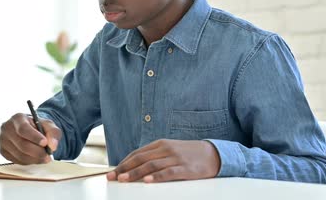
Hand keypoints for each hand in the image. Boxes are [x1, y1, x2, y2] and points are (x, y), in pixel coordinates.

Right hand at [0, 113, 61, 164]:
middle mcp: (7, 128)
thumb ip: (53, 133)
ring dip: (35, 159)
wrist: (30, 131)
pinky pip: (17, 161)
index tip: (45, 143)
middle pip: (22, 144)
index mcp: (18, 118)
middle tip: (48, 155)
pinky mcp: (3, 151)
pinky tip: (35, 157)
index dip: (34, 137)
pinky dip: (29, 162)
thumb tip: (52, 146)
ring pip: (20, 155)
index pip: (23, 129)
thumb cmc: (38, 127)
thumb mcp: (49, 125)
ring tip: (44, 157)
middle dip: (37, 152)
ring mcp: (3, 140)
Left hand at [106, 139, 220, 182]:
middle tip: (113, 177)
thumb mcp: (169, 150)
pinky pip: (168, 172)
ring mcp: (175, 158)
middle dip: (124, 169)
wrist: (213, 153)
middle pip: (141, 159)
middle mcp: (166, 149)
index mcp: (160, 144)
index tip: (113, 172)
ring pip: (151, 165)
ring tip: (124, 180)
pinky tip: (147, 181)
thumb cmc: (188, 154)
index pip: (137, 153)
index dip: (123, 163)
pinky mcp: (185, 168)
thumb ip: (154, 156)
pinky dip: (156, 177)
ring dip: (135, 173)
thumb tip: (134, 167)